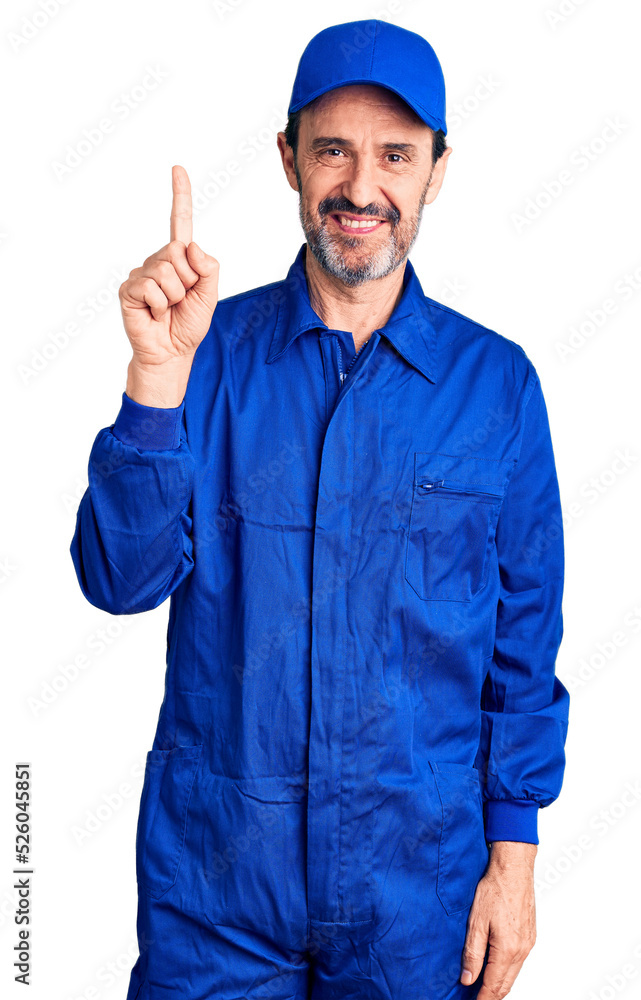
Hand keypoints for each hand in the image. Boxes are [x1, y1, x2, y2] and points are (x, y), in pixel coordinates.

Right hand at [118, 165, 218, 367]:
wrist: (171, 352)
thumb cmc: (188, 324)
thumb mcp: (209, 296)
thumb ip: (208, 268)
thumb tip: (191, 245)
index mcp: (180, 258)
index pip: (180, 222)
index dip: (180, 195)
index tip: (178, 168)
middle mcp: (158, 260)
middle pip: (178, 251)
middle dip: (188, 280)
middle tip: (182, 300)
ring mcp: (141, 273)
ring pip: (167, 271)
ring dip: (175, 296)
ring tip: (168, 309)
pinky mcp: (129, 289)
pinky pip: (151, 287)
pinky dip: (160, 305)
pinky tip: (155, 314)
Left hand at [460, 842, 536, 998]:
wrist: (514, 869)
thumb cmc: (495, 889)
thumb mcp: (476, 922)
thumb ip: (472, 954)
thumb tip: (467, 979)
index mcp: (507, 950)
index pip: (493, 986)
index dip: (481, 999)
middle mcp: (522, 950)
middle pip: (505, 985)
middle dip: (490, 995)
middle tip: (475, 998)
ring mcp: (528, 943)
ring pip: (513, 974)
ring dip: (498, 983)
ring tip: (481, 987)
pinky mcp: (530, 936)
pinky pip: (518, 962)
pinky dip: (506, 970)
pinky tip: (495, 967)